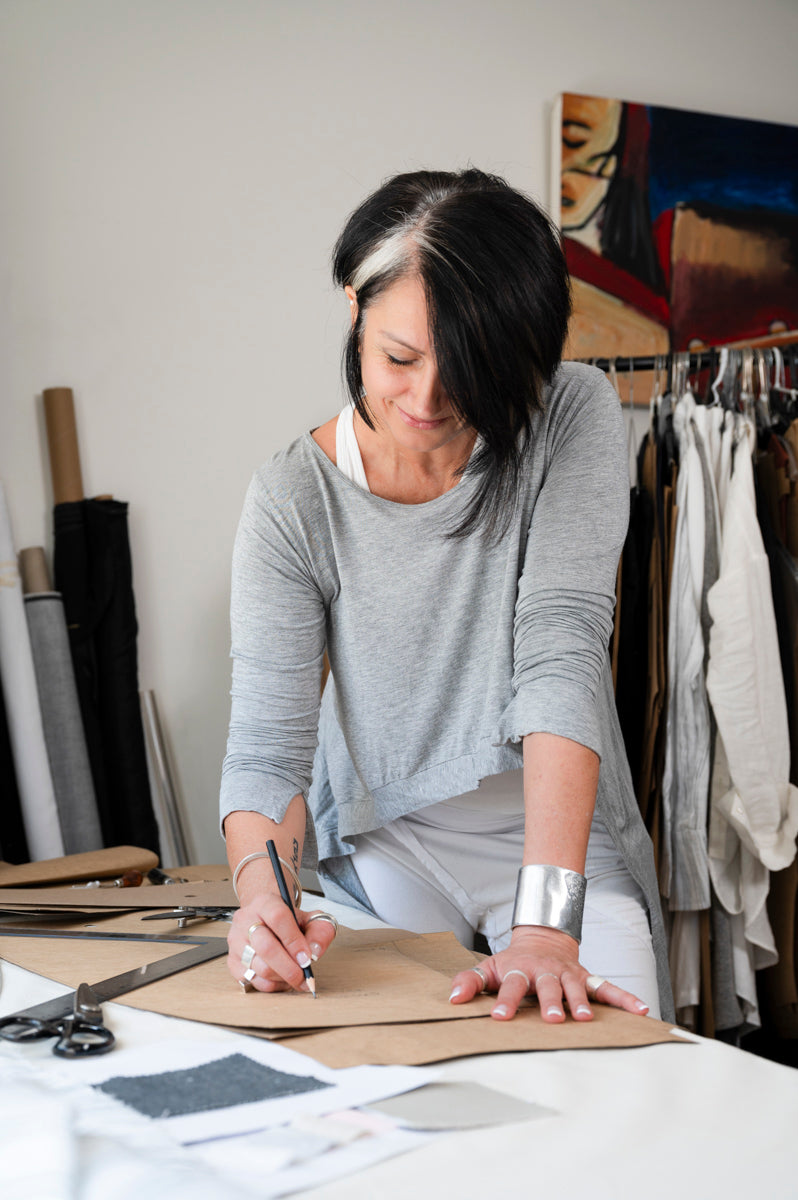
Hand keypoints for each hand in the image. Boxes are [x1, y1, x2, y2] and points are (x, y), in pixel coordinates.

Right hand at [227, 894, 338, 992]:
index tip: (307, 958)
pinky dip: (272, 985)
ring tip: (295, 976)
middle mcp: (246, 920)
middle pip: (266, 947)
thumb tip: (314, 951)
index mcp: (265, 903)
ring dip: (283, 978)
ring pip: (259, 968)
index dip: (294, 941)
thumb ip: (319, 931)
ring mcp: (236, 942)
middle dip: (290, 967)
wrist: (265, 919)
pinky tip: (282, 979)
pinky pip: (253, 981)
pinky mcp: (232, 961)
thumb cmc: (287, 921)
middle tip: (304, 976)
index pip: (278, 918)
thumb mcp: (308, 918)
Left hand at [448, 926, 650, 1021]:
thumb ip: (469, 982)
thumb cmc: (513, 962)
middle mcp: (546, 972)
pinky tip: (642, 1011)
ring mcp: (569, 975)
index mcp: (520, 971)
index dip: (504, 1001)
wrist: (543, 938)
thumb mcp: (488, 968)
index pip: (510, 986)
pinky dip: (626, 999)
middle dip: (551, 1003)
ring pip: (577, 989)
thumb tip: (451, 999)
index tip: (499, 1018)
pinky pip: (608, 989)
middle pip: (548, 987)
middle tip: (553, 1019)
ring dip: (582, 1003)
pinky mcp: (587, 978)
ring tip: (586, 1019)